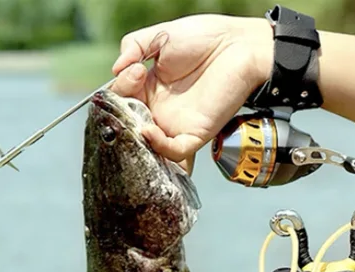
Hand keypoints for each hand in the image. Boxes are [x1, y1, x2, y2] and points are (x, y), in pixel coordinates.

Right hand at [110, 14, 272, 166]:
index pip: (122, 98)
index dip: (120, 87)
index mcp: (150, 89)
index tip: (134, 69)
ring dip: (134, 133)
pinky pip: (173, 151)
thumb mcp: (160, 36)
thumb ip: (133, 45)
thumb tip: (115, 68)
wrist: (239, 45)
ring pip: (147, 145)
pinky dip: (158, 146)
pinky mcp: (194, 134)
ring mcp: (175, 125)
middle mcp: (159, 111)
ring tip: (134, 114)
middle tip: (134, 83)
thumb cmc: (204, 38)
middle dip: (122, 110)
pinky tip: (148, 131)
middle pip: (129, 123)